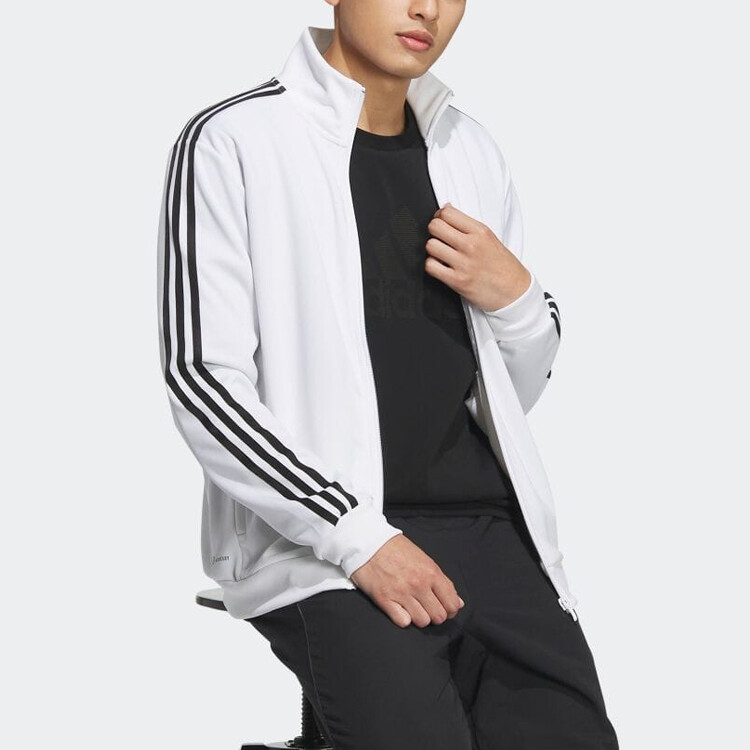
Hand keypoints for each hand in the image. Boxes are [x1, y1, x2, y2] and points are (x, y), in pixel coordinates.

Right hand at [349, 534, 464, 627]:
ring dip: (419, 617)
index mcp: (431, 572)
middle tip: (427, 607)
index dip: (451, 609)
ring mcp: (401, 593)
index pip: (452, 603)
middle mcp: (419, 584)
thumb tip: (457, 602)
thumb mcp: (424, 559)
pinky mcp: (384, 600)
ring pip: (422, 621)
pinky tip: (400, 608)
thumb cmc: (395, 548)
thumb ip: (442, 581)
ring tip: (412, 606)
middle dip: (435, 615)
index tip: (444, 607)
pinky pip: (403, 622)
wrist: (368, 541)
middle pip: (439, 616)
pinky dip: (403, 618)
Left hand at [425, 202, 530, 310]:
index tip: (441, 223)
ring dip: (432, 250)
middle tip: (440, 238)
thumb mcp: (490, 238)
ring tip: (441, 254)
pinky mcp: (457, 281)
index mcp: (480, 231)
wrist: (514, 292)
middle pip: (435, 227)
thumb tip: (446, 208)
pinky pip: (431, 267)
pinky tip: (440, 267)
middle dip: (433, 231)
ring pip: (430, 246)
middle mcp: (472, 245)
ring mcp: (464, 263)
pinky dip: (432, 266)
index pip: (447, 213)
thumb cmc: (503, 266)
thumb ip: (468, 225)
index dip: (439, 217)